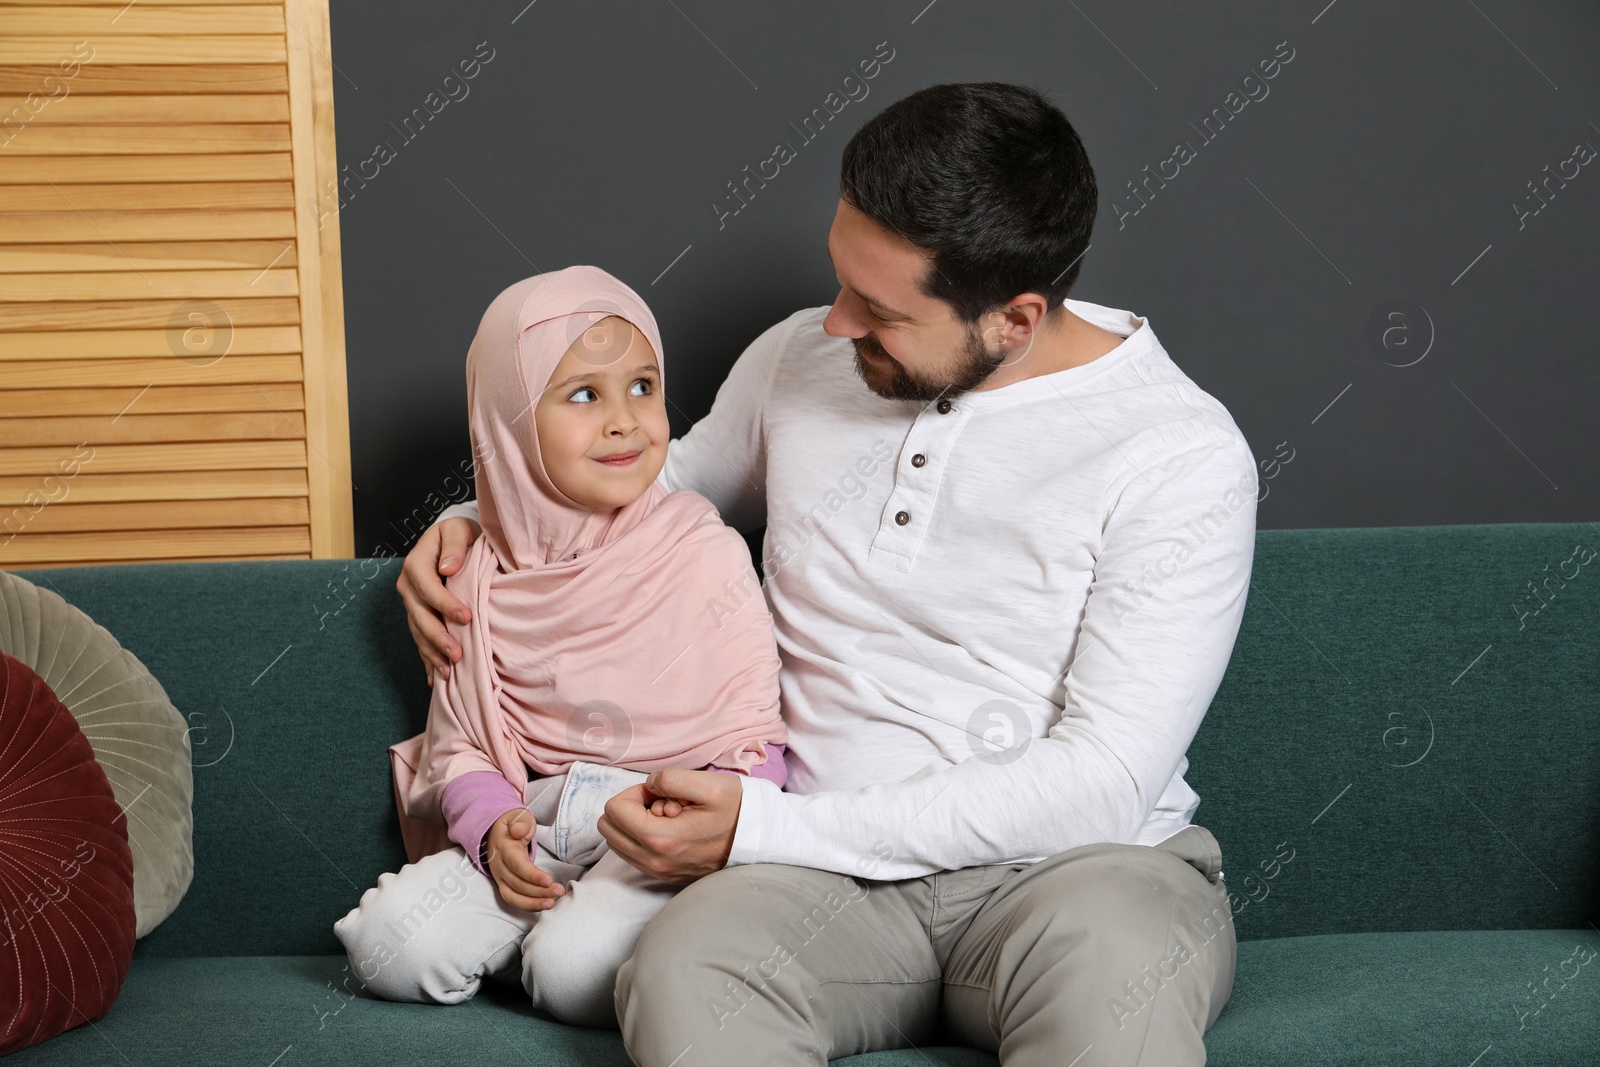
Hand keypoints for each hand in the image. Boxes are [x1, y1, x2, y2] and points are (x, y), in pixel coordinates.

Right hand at [398, 516, 481, 685]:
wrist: (451, 540)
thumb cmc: (458, 533)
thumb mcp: (458, 529)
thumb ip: (455, 545)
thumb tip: (449, 567)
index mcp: (416, 564)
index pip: (429, 588)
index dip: (446, 605)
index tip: (467, 618)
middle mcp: (408, 586)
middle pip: (419, 616)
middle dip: (438, 637)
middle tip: (457, 655)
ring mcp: (411, 603)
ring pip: (418, 632)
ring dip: (432, 653)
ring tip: (449, 672)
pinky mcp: (418, 614)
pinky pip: (420, 639)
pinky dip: (428, 658)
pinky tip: (435, 677)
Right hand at [485, 809, 563, 910]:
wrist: (495, 832)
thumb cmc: (512, 824)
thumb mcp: (517, 816)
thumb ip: (521, 822)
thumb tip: (518, 831)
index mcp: (503, 849)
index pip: (517, 865)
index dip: (532, 875)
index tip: (548, 880)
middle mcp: (499, 866)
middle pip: (517, 884)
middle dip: (539, 891)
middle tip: (559, 891)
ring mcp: (500, 878)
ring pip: (513, 896)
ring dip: (533, 903)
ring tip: (553, 903)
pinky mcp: (504, 885)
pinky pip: (514, 900)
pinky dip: (529, 905)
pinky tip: (545, 905)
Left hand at [597, 768, 741, 884]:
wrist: (758, 839)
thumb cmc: (736, 809)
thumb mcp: (708, 783)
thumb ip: (669, 778)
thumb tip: (648, 786)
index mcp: (660, 838)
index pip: (614, 809)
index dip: (635, 792)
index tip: (661, 793)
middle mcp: (654, 861)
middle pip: (609, 828)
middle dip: (630, 808)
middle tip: (662, 802)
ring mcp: (658, 872)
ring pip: (617, 842)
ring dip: (635, 824)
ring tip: (668, 816)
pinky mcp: (664, 876)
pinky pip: (632, 855)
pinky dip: (642, 838)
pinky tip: (670, 829)